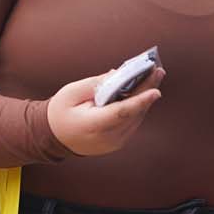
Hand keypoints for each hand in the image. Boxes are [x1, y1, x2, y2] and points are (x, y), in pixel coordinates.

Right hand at [47, 66, 162, 156]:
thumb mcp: (71, 92)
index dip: (139, 101)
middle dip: (147, 90)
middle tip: (158, 71)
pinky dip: (138, 105)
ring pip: (136, 117)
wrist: (55, 137)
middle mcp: (108, 138)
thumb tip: (120, 74)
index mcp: (93, 126)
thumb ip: (96, 84)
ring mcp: (115, 142)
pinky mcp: (119, 141)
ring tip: (154, 75)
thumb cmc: (61, 111)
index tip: (155, 91)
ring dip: (146, 97)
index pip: (121, 113)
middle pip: (133, 113)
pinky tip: (144, 88)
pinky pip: (133, 121)